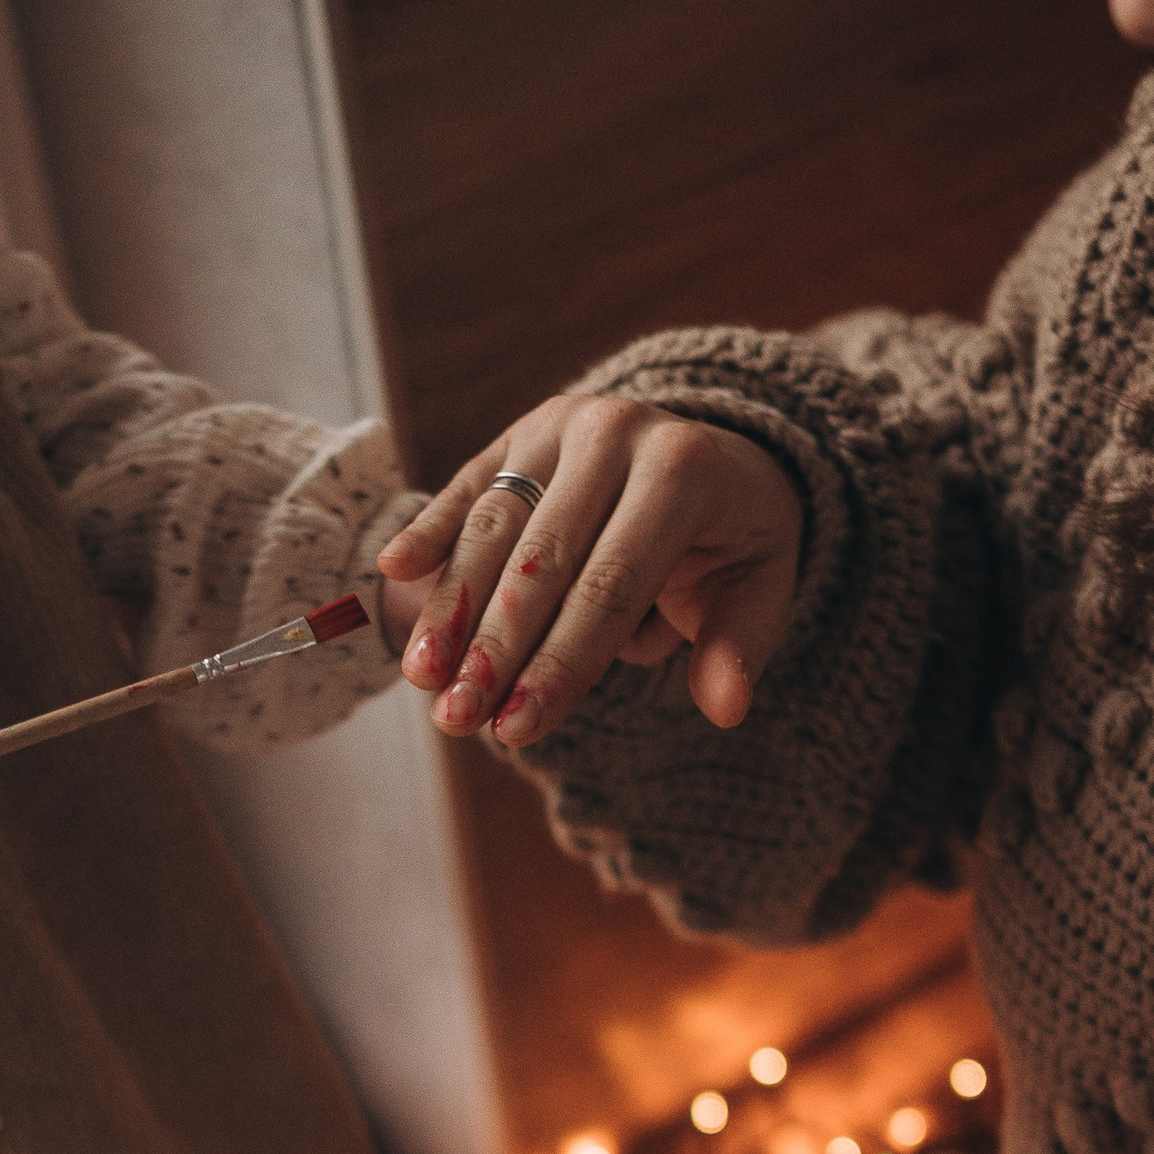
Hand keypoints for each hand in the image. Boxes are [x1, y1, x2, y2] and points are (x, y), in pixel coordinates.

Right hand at [375, 390, 802, 749]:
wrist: (720, 453)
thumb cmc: (734, 542)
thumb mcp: (760, 589)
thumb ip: (736, 648)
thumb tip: (725, 710)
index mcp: (682, 472)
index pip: (610, 585)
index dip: (559, 663)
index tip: (518, 729)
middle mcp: (616, 432)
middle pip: (541, 559)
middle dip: (494, 648)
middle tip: (456, 720)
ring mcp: (563, 424)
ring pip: (494, 526)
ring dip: (451, 609)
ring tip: (422, 680)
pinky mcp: (523, 431)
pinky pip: (470, 487)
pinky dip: (431, 530)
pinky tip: (394, 573)